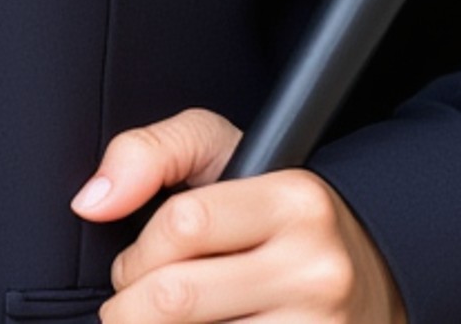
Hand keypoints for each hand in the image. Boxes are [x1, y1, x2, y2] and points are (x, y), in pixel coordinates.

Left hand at [71, 109, 405, 322]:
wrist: (370, 273)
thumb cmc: (274, 211)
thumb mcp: (222, 154)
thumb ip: (150, 153)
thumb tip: (90, 202)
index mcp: (294, 200)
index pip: (183, 224)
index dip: (138, 251)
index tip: (132, 263)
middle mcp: (316, 268)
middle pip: (177, 298)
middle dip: (129, 308)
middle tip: (128, 306)